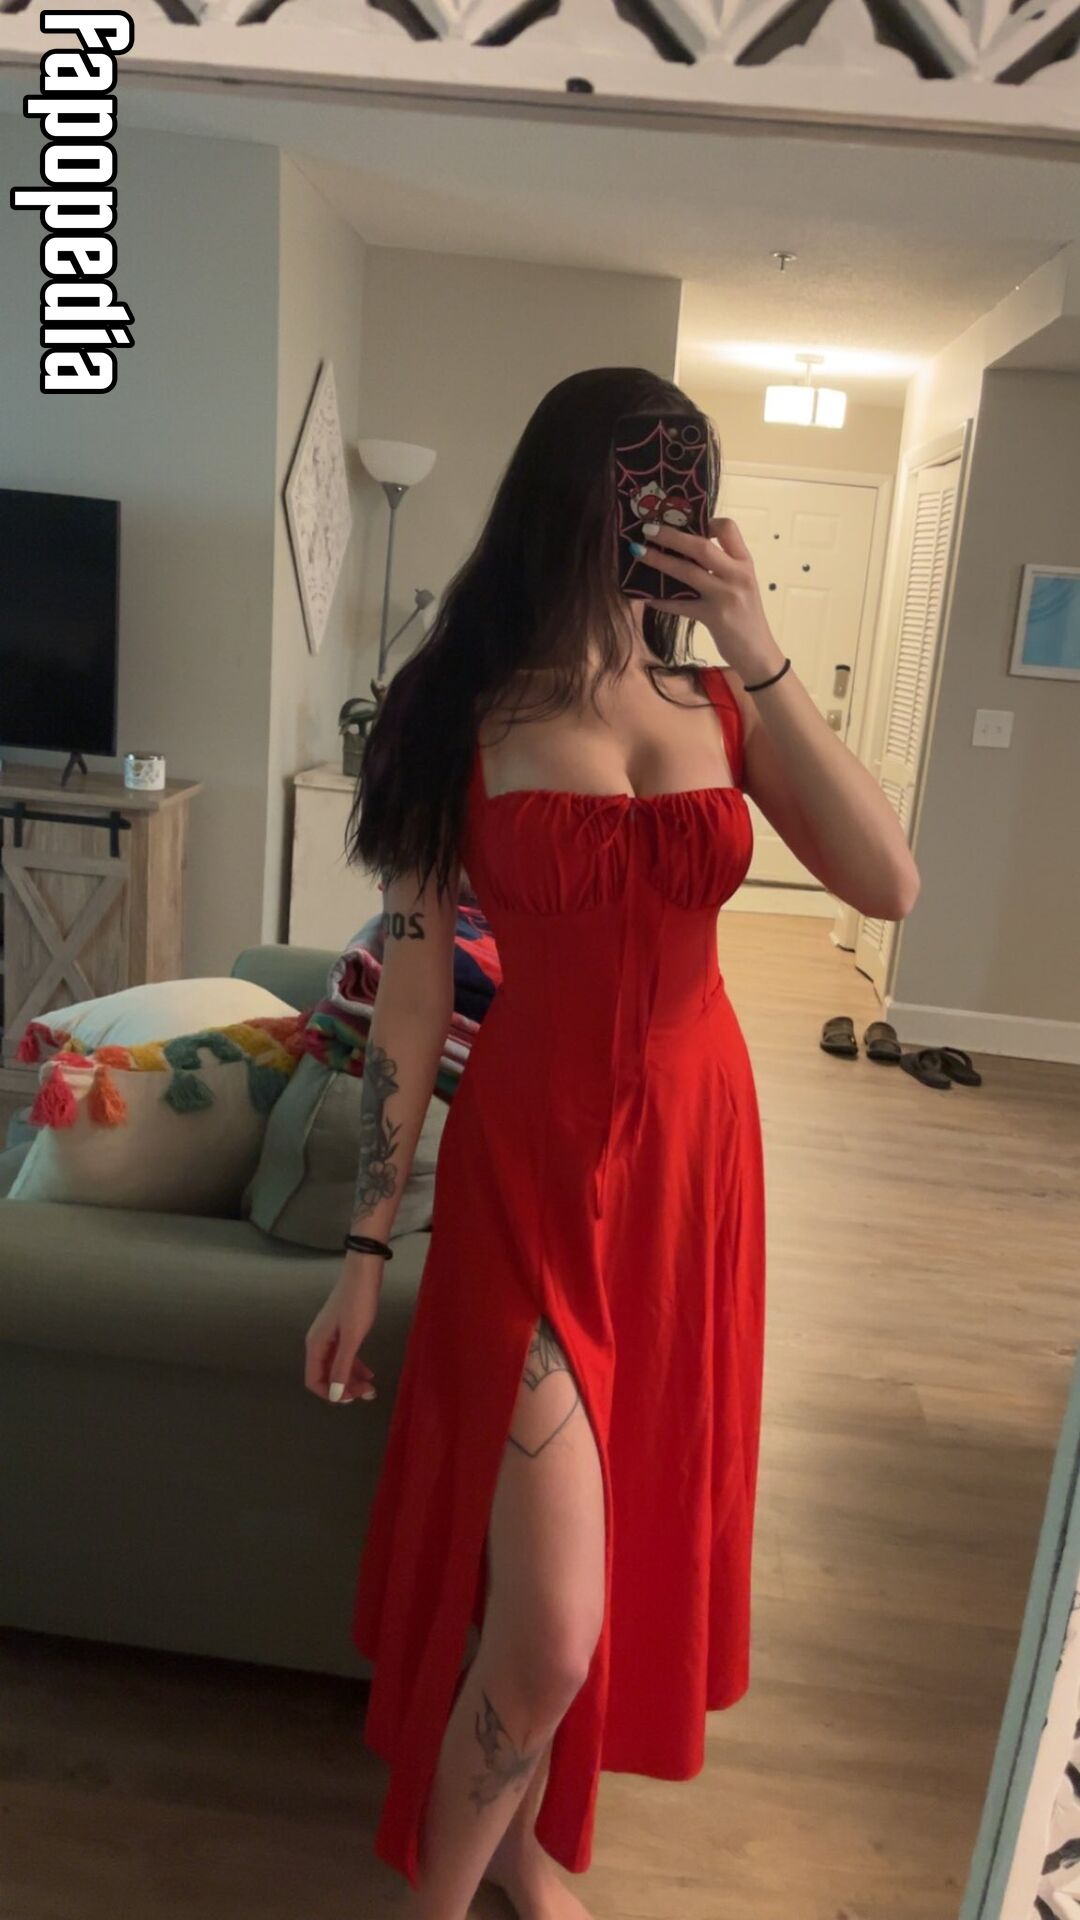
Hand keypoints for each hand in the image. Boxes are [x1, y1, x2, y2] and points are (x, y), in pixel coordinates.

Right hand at [304, 1253, 380, 1405]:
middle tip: (368, 1394)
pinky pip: (344, 1355)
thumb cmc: (358, 1303)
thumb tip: (333, 1395)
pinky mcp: (342, 1330)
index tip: (352, 1398)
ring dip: (352, 1379)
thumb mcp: (352, 1338)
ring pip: (337, 1366)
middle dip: (345, 1388)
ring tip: (371, 1388)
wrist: (364, 1271)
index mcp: (316, 1345)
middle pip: (326, 1375)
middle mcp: (318, 1342)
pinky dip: (355, 1366)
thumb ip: (342, 1367)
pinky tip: (369, 1373)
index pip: (313, 1380)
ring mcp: (330, 1336)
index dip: (330, 1394)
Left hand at [638, 516, 783, 684]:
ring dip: (659, 561)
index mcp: (745, 563)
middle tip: (648, 530)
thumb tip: (685, 551)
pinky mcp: (714, 618)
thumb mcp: (741, 585)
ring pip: (687, 572)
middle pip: (701, 546)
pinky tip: (645, 597)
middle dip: (671, 536)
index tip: (687, 523)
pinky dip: (661, 600)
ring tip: (639, 553)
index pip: (729, 528)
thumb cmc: (746, 618)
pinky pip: (680, 605)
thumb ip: (722, 568)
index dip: (706, 521)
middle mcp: (737, 575)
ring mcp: (726, 596)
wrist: (759, 653)